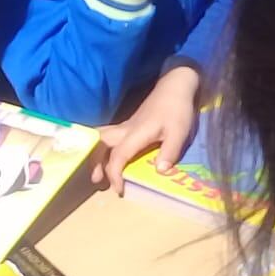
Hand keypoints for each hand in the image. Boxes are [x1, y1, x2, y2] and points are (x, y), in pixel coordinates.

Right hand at [94, 67, 200, 194]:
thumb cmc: (177, 110)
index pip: (118, 156)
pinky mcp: (129, 123)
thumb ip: (170, 151)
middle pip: (100, 143)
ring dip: (95, 153)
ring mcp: (125, 125)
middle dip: (95, 162)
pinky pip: (109, 136)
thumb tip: (160, 171)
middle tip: (96, 180)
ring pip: (101, 138)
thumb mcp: (179, 132)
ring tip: (97, 171)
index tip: (119, 190)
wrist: (175, 86)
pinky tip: (107, 156)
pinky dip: (102, 147)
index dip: (115, 174)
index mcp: (136, 133)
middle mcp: (125, 129)